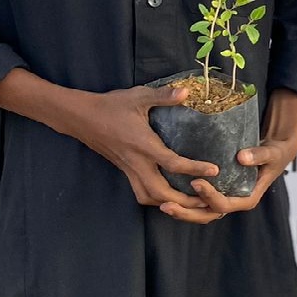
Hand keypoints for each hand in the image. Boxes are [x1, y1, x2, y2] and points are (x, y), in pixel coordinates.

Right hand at [0, 68, 217, 209]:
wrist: (81, 117)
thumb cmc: (111, 105)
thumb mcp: (138, 96)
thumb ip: (163, 96)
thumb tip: (187, 92)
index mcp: (143, 145)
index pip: (172, 163)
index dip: (195, 169)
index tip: (215, 170)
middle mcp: (136, 162)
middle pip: (161, 193)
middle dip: (185, 200)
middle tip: (207, 200)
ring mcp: (128, 169)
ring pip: (149, 197)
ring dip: (170, 204)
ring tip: (192, 203)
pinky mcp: (124, 171)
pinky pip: (141, 192)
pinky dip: (157, 199)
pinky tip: (169, 196)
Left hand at [160, 88, 296, 224]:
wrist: (276, 152)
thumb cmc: (275, 153)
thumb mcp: (272, 153)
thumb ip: (259, 155)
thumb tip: (241, 157)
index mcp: (248, 199)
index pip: (224, 204)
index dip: (209, 196)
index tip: (196, 181)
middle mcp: (235, 203)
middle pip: (208, 215)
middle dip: (187, 213)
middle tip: (166, 205)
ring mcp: (225, 199)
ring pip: (201, 213)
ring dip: (182, 211)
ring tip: (162, 204)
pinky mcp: (218, 193)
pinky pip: (199, 203)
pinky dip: (184, 202)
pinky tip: (167, 193)